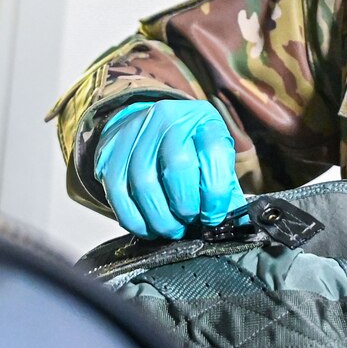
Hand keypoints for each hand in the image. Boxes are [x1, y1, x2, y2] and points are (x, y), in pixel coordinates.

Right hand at [94, 100, 246, 238]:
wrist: (148, 126)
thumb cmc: (188, 147)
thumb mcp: (212, 157)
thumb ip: (226, 189)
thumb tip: (235, 224)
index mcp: (203, 119)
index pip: (214, 152)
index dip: (216, 193)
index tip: (213, 217)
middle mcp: (168, 119)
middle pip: (177, 167)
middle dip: (186, 207)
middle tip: (189, 223)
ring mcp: (135, 132)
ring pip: (144, 184)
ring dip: (159, 218)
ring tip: (170, 228)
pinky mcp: (110, 151)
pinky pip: (117, 193)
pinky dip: (134, 219)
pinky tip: (147, 227)